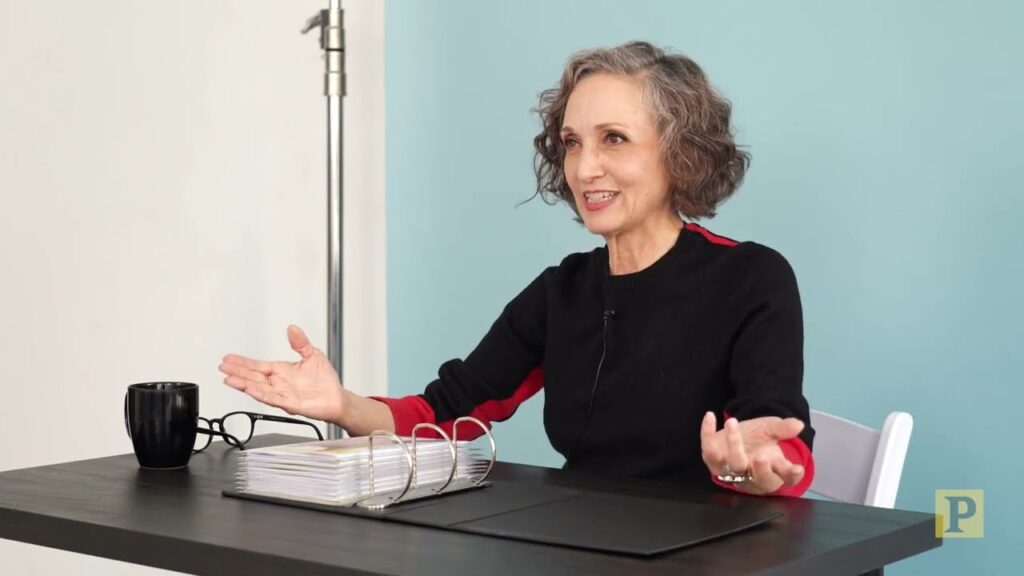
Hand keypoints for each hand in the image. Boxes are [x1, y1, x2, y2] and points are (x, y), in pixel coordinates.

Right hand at [219, 325, 344, 423]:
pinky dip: (260, 394)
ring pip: (258, 388)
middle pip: (253, 376)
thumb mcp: (313, 354)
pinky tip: (250, 389)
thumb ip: (300, 342)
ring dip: (243, 384)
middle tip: (222, 367)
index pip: (257, 366)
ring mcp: (283, 394)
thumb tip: (292, 328)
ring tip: (229, 379)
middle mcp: (278, 383)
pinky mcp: (290, 404)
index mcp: (281, 371)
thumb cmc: (325, 380)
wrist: (337, 398)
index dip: (242, 362)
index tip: (228, 358)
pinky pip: (272, 398)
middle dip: (237, 372)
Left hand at [699, 411, 805, 494]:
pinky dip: (707, 433)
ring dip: (734, 446)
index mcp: (774, 469)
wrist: (736, 438)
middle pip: (759, 479)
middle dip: (761, 471)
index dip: (792, 475)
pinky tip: (710, 416)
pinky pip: (709, 451)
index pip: (787, 477)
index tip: (797, 469)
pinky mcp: (713, 462)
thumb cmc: (758, 440)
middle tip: (762, 458)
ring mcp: (732, 471)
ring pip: (734, 465)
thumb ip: (783, 428)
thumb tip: (797, 424)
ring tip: (733, 423)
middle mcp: (754, 475)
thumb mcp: (771, 430)